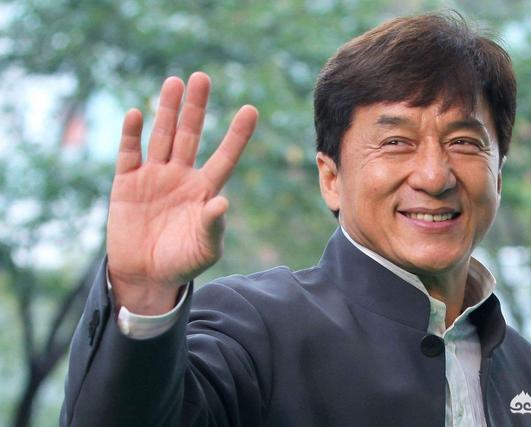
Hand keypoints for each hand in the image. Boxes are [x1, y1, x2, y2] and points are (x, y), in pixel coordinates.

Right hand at [106, 72, 257, 313]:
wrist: (146, 276)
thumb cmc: (182, 262)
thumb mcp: (205, 248)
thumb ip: (213, 225)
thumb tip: (222, 201)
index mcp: (205, 189)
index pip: (225, 156)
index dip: (237, 134)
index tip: (251, 109)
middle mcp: (181, 176)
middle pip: (191, 135)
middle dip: (196, 108)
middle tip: (202, 78)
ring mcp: (154, 177)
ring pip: (162, 137)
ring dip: (166, 110)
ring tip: (174, 82)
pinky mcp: (127, 183)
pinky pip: (130, 154)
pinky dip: (132, 135)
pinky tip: (137, 114)